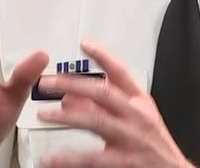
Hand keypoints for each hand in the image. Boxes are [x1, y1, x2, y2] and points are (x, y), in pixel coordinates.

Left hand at [36, 41, 191, 167]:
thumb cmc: (154, 146)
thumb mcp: (135, 119)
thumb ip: (103, 106)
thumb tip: (70, 97)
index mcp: (140, 102)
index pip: (121, 72)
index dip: (103, 56)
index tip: (85, 44)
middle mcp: (136, 116)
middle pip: (102, 92)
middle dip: (73, 84)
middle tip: (49, 82)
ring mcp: (131, 138)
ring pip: (96, 121)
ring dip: (67, 116)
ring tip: (44, 114)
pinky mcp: (125, 161)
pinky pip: (92, 158)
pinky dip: (69, 158)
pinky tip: (51, 158)